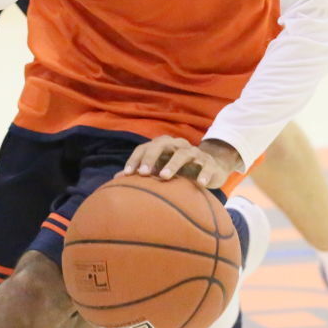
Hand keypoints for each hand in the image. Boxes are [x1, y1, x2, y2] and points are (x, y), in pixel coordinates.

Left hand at [121, 137, 243, 189]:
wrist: (211, 168)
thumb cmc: (180, 170)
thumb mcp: (160, 170)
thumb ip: (142, 172)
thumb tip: (117, 179)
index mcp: (163, 146)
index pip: (145, 147)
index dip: (136, 159)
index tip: (128, 174)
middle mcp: (178, 145)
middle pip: (162, 144)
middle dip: (151, 157)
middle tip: (143, 173)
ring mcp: (194, 152)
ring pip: (183, 154)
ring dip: (173, 164)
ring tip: (164, 177)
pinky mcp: (209, 162)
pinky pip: (206, 166)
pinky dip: (203, 173)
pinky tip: (199, 184)